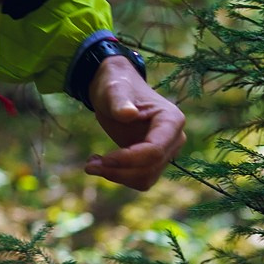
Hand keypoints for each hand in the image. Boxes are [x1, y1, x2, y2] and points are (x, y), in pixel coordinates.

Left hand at [85, 54, 183, 192]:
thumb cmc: (116, 84)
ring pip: (146, 178)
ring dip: (118, 176)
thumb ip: (120, 101)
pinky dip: (119, 176)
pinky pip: (140, 179)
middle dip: (119, 170)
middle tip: (89, 166)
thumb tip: (128, 114)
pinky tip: (101, 164)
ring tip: (92, 165)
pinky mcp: (152, 160)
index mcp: (171, 120)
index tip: (103, 159)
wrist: (115, 90)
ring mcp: (165, 151)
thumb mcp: (114, 89)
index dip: (129, 159)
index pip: (155, 150)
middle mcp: (174, 139)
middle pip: (150, 167)